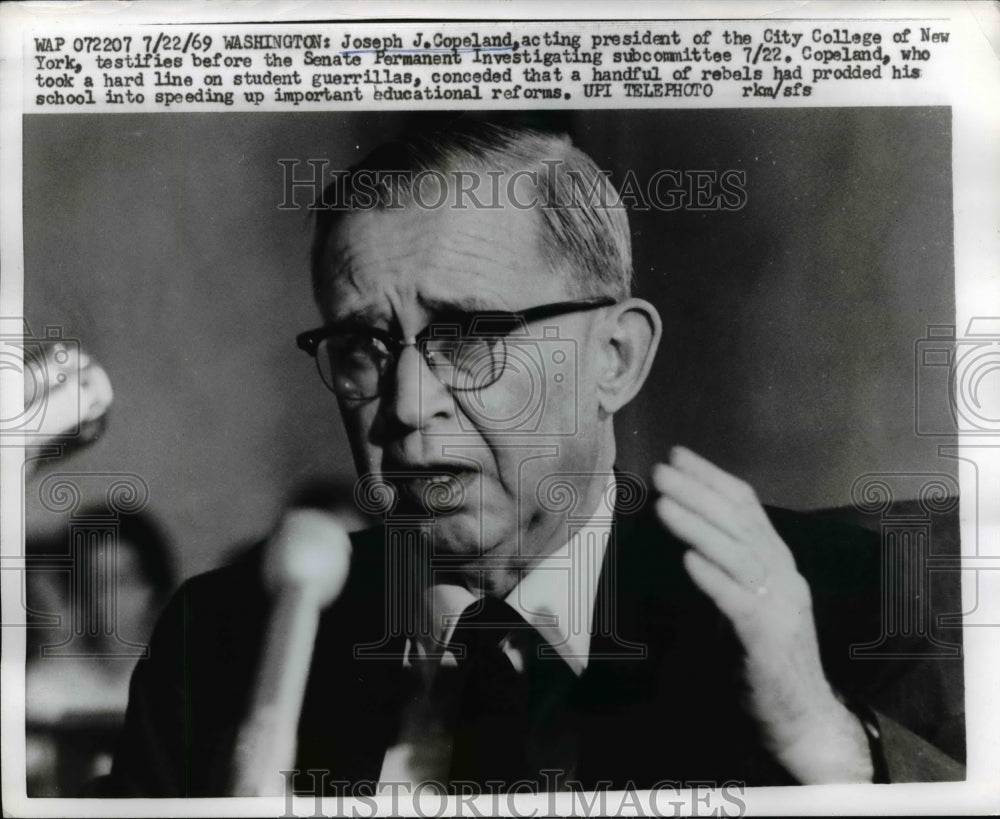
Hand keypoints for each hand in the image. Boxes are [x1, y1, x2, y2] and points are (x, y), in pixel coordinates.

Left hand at [652, 446, 872, 783]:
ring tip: (663, 504)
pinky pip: (739, 602)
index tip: (678, 455)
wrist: (803, 715)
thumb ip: (727, 568)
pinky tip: (689, 560)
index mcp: (777, 561)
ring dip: (698, 527)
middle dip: (698, 492)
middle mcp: (783, 574)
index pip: (746, 506)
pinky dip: (714, 579)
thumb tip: (687, 535)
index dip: (712, 478)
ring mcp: (780, 605)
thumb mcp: (747, 600)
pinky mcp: (769, 638)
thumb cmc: (767, 655)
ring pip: (737, 555)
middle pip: (739, 522)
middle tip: (661, 470)